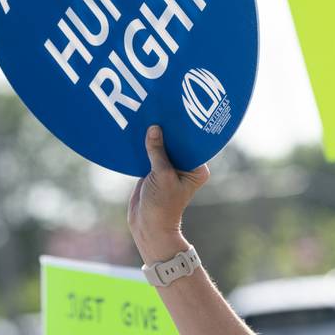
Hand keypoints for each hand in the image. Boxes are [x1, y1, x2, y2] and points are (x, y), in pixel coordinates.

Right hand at [128, 125, 209, 260]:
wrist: (147, 225)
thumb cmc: (162, 205)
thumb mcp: (161, 176)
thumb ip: (158, 152)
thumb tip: (154, 128)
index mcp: (197, 169)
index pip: (192, 143)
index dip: (183, 129)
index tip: (175, 112)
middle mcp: (187, 166)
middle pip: (177, 143)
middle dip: (168, 130)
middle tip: (159, 108)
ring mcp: (171, 167)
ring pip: (163, 147)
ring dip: (155, 137)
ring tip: (147, 115)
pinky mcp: (155, 170)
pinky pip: (151, 153)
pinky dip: (145, 146)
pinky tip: (137, 131)